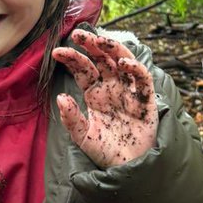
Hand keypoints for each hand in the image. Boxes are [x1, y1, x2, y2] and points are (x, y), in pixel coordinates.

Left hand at [51, 30, 158, 166]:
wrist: (126, 168)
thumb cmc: (103, 151)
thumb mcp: (82, 136)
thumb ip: (71, 118)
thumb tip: (60, 97)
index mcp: (95, 93)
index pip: (83, 69)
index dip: (72, 58)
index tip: (56, 52)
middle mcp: (112, 88)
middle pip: (103, 59)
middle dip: (91, 44)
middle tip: (78, 34)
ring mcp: (129, 92)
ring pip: (123, 62)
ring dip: (113, 49)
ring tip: (100, 40)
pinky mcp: (146, 101)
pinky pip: (143, 80)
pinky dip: (136, 69)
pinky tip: (124, 64)